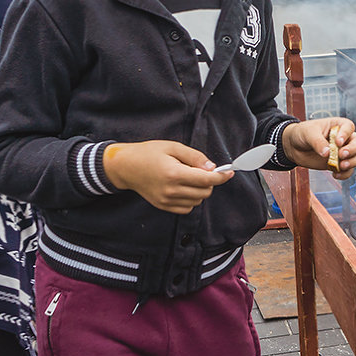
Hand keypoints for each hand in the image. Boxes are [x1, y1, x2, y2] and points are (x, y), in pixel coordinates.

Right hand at [103, 140, 228, 213]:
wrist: (126, 167)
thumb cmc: (148, 153)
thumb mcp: (173, 147)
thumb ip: (195, 157)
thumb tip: (212, 168)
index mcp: (174, 173)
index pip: (206, 180)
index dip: (221, 177)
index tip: (229, 173)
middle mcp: (170, 190)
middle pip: (205, 193)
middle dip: (210, 182)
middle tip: (202, 170)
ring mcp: (166, 201)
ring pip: (197, 201)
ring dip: (200, 191)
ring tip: (189, 177)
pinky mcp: (163, 206)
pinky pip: (187, 208)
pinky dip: (191, 199)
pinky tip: (183, 187)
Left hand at [282, 118, 355, 180]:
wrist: (294, 147)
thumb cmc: (303, 134)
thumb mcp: (308, 133)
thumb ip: (318, 142)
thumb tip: (327, 154)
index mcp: (338, 125)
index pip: (349, 127)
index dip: (346, 134)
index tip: (337, 142)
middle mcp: (344, 138)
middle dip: (353, 150)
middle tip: (341, 155)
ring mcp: (342, 152)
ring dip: (352, 163)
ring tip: (340, 166)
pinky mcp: (338, 164)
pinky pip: (348, 170)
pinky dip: (345, 174)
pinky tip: (335, 174)